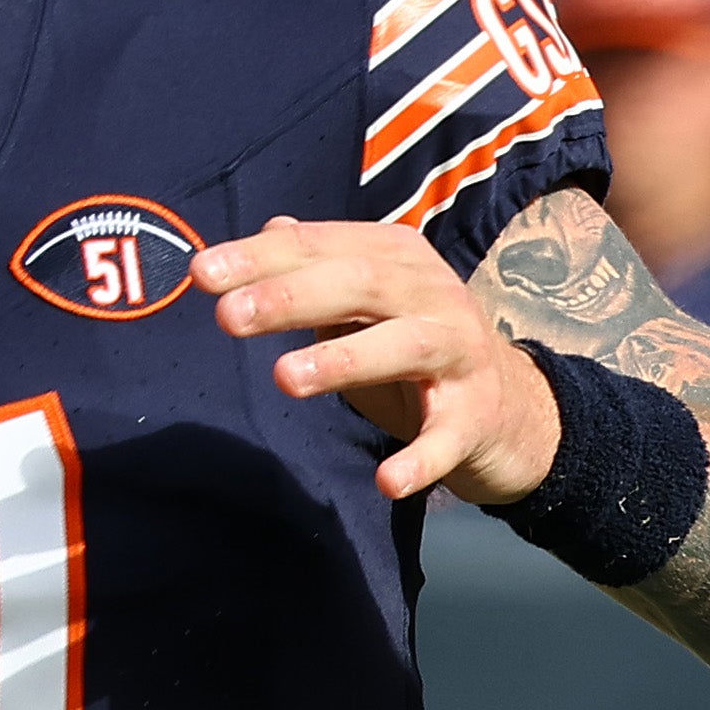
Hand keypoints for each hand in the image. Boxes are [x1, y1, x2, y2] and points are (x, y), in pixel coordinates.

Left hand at [194, 215, 561, 503]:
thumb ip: (315, 268)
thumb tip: (268, 228)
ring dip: (345, 360)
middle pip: (361, 283)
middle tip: (228, 317)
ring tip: (285, 378)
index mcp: (396, 257)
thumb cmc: (412, 345)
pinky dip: (421, 459)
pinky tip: (387, 481)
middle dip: (292, 297)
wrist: (508, 406)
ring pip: (405, 346)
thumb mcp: (363, 302)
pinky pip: (448, 435)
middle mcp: (432, 293)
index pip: (322, 246)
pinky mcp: (477, 415)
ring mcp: (460, 352)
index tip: (201, 273)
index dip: (262, 256)